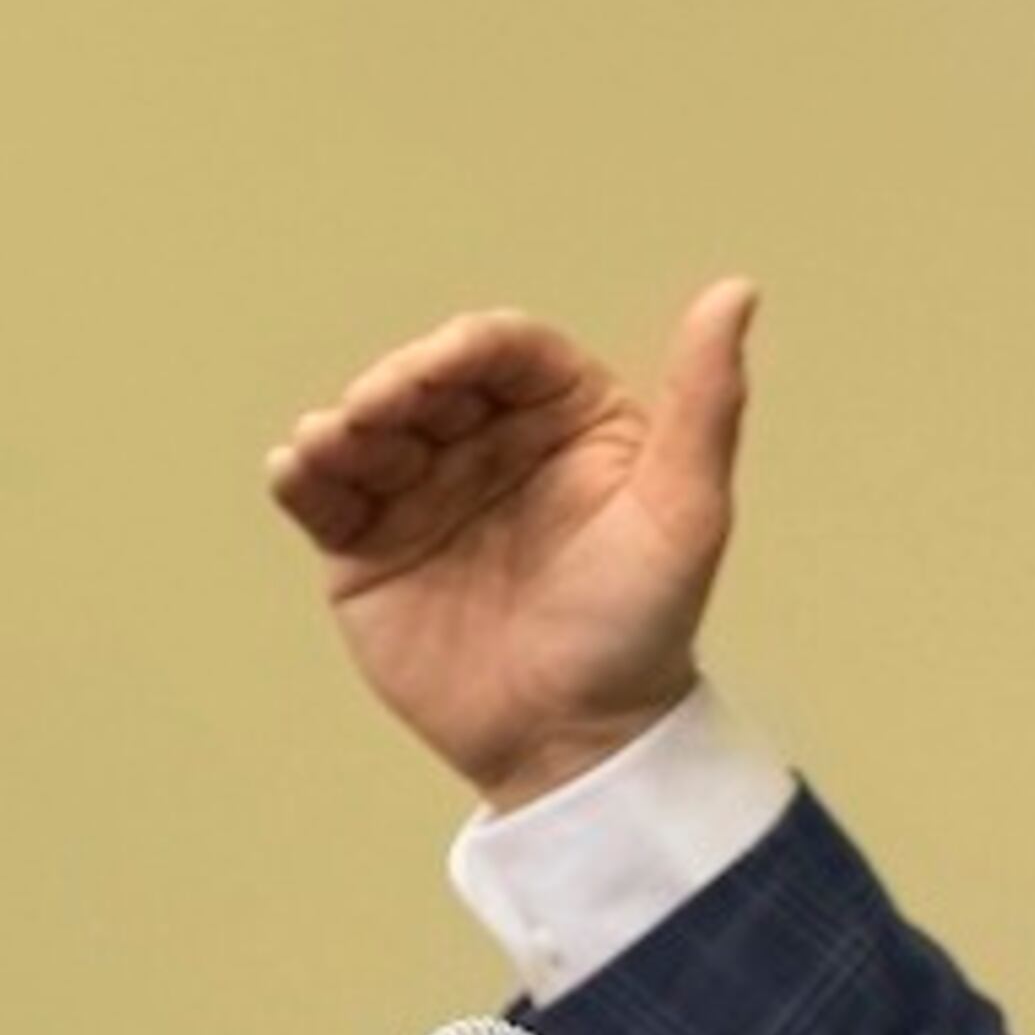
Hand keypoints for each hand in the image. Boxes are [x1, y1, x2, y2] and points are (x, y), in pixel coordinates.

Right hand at [269, 278, 758, 808]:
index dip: (465, 347)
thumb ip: (707, 400)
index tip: (439, 368)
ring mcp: (422, 492)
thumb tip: (737, 290)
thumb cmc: (643, 629)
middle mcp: (488, 443)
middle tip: (379, 411)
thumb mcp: (687, 512)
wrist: (577, 743)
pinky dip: (299, 472)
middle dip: (395, 383)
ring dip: (341, 423)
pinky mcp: (365, 547)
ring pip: (363, 428)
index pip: (505, 351)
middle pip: (424, 379)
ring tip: (336, 444)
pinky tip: (297, 468)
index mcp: (566, 419)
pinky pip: (320, 494)